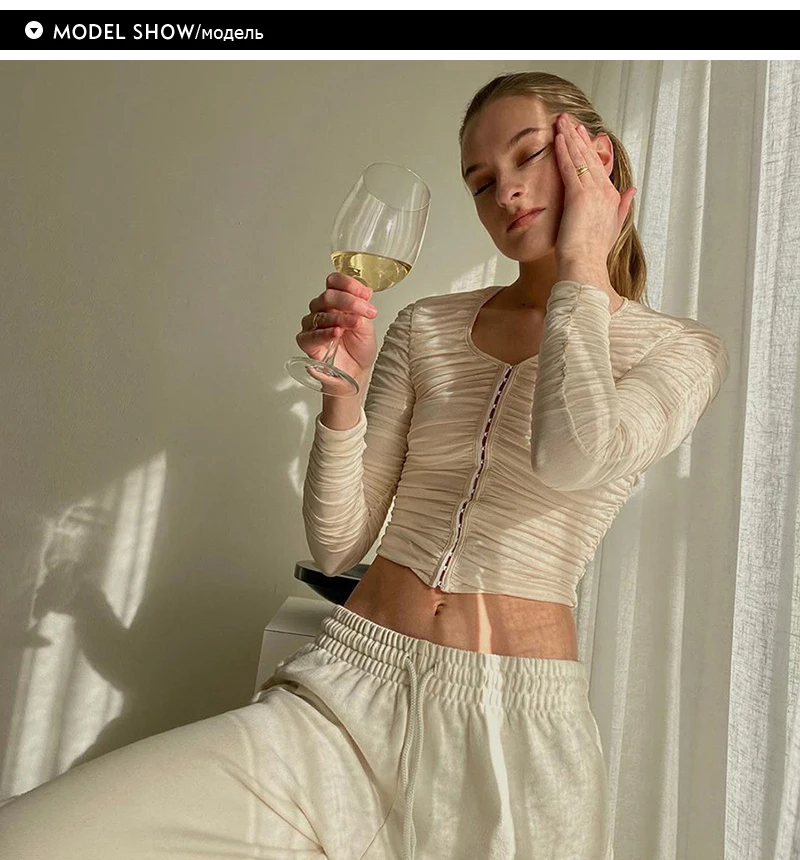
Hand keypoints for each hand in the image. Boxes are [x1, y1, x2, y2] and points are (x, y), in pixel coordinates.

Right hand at [296, 272, 379, 384]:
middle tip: (367, 312)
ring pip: (321, 314)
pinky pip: (311, 335)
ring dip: (342, 318)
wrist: (357, 371)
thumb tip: (364, 292)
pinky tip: (336, 332)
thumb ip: (362, 308)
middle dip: (350, 302)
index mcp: (336, 301)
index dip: (349, 284)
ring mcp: (313, 325)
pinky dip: (325, 333)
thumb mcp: (367, 324)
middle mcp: (322, 310)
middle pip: (328, 296)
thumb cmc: (359, 348)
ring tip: (356, 325)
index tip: (365, 294)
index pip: (335, 282)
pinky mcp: (307, 342)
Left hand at [553, 113, 636, 276]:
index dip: (589, 150)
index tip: (582, 136)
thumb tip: (632, 190)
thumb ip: (623, 206)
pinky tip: (558, 138)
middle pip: (590, 158)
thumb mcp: (613, 227)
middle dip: (579, 137)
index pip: (599, 167)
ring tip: (561, 121)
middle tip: (569, 120)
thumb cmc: (593, 253)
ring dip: (570, 137)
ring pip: (580, 158)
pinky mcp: (579, 195)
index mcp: (612, 198)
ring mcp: (593, 192)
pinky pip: (570, 167)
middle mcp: (605, 191)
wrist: (586, 265)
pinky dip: (564, 151)